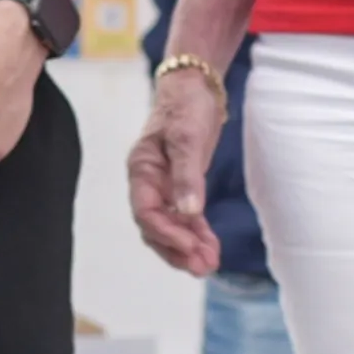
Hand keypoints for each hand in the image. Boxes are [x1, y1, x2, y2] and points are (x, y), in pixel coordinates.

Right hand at [126, 62, 227, 275]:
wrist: (195, 85)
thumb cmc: (186, 106)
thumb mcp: (188, 137)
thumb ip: (187, 176)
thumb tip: (188, 213)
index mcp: (141, 171)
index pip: (147, 213)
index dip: (167, 234)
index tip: (191, 246)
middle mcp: (149, 183)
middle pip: (156, 228)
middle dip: (178, 250)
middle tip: (203, 268)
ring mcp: (164, 186)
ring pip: (171, 227)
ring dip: (188, 248)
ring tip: (210, 265)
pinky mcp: (181, 186)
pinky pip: (185, 218)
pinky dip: (197, 234)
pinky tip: (211, 248)